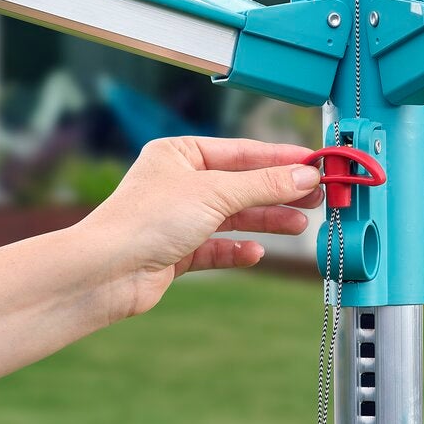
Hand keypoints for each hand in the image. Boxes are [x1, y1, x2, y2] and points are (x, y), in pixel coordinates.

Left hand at [72, 136, 323, 319]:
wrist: (106, 271)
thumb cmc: (147, 220)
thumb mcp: (215, 193)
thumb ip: (263, 185)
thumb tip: (305, 175)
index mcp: (179, 153)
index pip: (240, 152)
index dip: (280, 159)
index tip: (314, 164)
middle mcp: (177, 183)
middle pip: (240, 185)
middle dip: (278, 192)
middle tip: (317, 196)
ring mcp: (176, 219)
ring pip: (232, 217)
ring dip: (264, 220)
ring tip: (298, 225)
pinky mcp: (175, 252)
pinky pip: (215, 248)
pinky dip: (236, 250)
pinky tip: (255, 252)